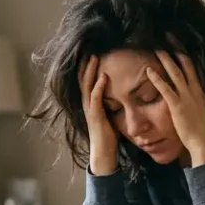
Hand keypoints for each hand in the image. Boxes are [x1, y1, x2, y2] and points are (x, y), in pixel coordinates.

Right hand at [80, 55, 118, 175]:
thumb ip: (112, 105)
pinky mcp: (95, 116)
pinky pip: (95, 98)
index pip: (87, 82)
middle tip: (89, 50)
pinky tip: (103, 76)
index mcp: (91, 105)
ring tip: (93, 58)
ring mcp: (90, 110)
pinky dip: (98, 87)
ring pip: (87, 86)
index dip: (88, 69)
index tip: (92, 54)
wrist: (104, 154)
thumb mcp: (110, 117)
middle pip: (83, 80)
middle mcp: (88, 105)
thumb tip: (121, 96)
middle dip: (85, 65)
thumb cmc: (108, 137)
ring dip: (90, 71)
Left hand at [146, 50, 204, 166]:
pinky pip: (165, 89)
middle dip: (177, 49)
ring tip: (156, 48)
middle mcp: (196, 89)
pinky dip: (157, 79)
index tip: (179, 43)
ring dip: (165, 59)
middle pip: (186, 64)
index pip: (195, 67)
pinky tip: (148, 71)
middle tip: (168, 36)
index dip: (186, 54)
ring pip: (175, 73)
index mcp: (203, 89)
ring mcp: (187, 97)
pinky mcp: (177, 106)